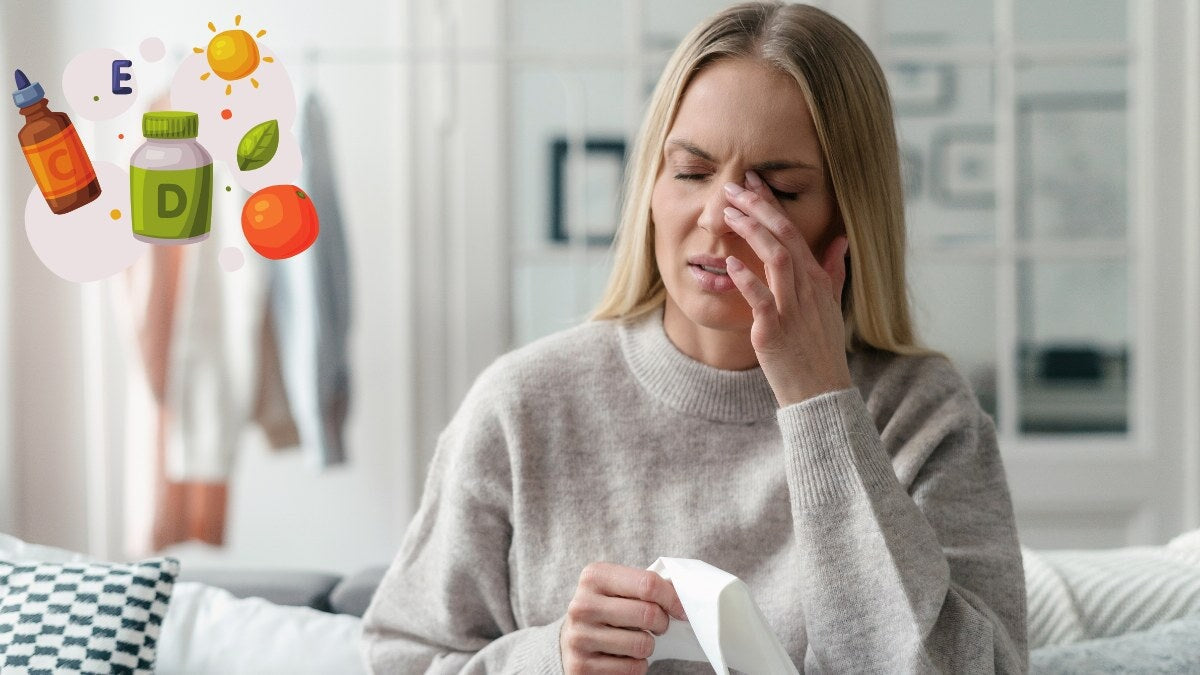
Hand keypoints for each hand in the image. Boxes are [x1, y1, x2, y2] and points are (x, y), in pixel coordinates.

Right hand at [560, 562, 686, 673]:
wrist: (572, 640)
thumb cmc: (607, 611)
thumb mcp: (619, 588)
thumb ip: (646, 586)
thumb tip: (683, 593)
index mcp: (594, 577)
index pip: (647, 583)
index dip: (672, 598)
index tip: (681, 609)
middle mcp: (582, 605)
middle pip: (648, 613)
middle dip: (662, 623)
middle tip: (657, 626)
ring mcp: (579, 637)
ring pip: (642, 644)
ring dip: (648, 645)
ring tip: (635, 640)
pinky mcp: (581, 666)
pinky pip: (632, 668)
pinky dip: (636, 665)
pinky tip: (622, 657)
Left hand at [722, 171, 851, 406]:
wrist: (820, 393)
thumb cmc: (821, 351)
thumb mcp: (832, 308)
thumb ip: (833, 272)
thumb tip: (840, 242)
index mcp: (818, 280)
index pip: (794, 232)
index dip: (772, 205)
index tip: (753, 182)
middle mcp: (808, 289)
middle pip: (785, 237)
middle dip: (759, 207)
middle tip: (734, 186)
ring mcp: (792, 309)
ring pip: (776, 259)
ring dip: (751, 232)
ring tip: (728, 213)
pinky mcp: (775, 332)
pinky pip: (761, 299)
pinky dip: (746, 279)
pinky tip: (729, 262)